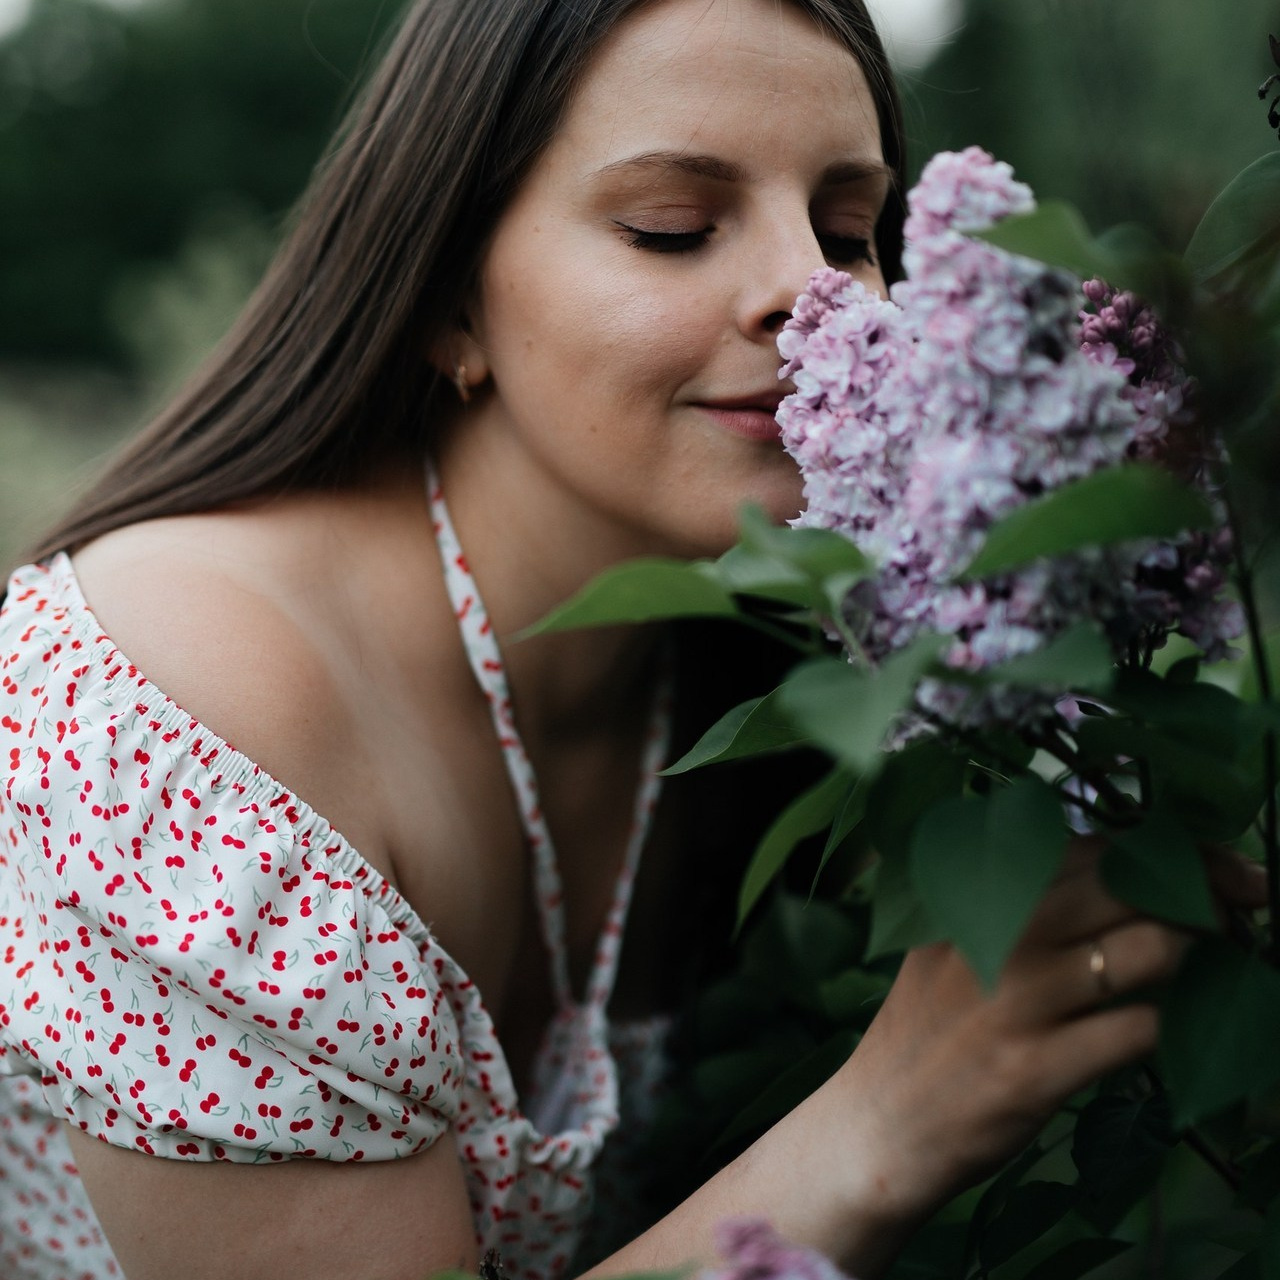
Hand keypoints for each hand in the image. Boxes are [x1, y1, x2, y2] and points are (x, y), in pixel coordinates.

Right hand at [825, 839, 1267, 1223]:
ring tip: (1178, 977)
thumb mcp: (950, 938)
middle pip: (1132, 886)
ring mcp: (1016, 1000)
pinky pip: (1138, 1031)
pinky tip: (1141, 1034)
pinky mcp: (1036, 1069)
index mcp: (974, 890)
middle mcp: (996, 932)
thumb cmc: (932, 1024)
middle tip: (1228, 922)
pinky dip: (1156, 1029)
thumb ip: (1015, 897)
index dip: (1176, 853)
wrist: (883, 1120)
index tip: (1227, 870)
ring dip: (1185, 962)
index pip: (1095, 845)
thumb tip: (1126, 868)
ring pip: (1150, 952)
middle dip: (1202, 900)